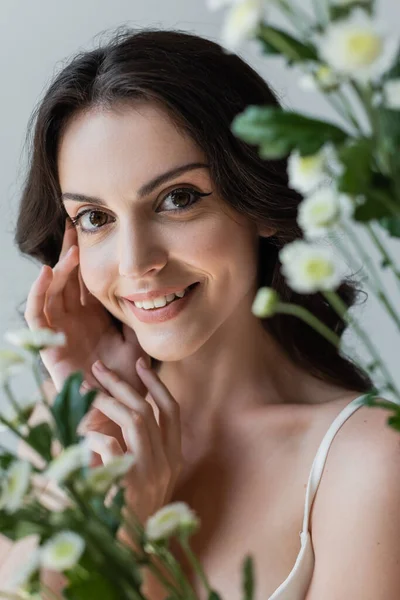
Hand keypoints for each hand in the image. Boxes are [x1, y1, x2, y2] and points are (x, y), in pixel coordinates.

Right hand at [24, 217, 148, 396]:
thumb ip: (137, 317)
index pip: (86, 281)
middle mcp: (75, 322)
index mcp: (94, 319)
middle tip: (76, 226)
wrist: (116, 414)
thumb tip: (149, 288)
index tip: (94, 231)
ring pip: (51, 293)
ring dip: (58, 270)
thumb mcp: (137, 341)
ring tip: (70, 251)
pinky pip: (36, 315)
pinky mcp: (48, 346)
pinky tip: (47, 272)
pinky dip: (38, 292)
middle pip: (67, 280)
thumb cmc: (127, 382)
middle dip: (69, 254)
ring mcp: (60, 332)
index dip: (87, 258)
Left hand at [80, 357, 182, 528]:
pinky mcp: (131, 483)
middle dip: (123, 384)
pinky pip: (111, 445)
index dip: (157, 384)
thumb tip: (125, 410)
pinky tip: (83, 435)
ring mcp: (151, 472)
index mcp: (174, 456)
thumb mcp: (149, 474)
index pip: (172, 410)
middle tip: (100, 369)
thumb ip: (144, 446)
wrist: (131, 549)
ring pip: (135, 420)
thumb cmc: (133, 509)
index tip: (140, 364)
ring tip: (88, 392)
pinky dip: (94, 435)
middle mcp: (167, 461)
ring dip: (109, 401)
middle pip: (149, 409)